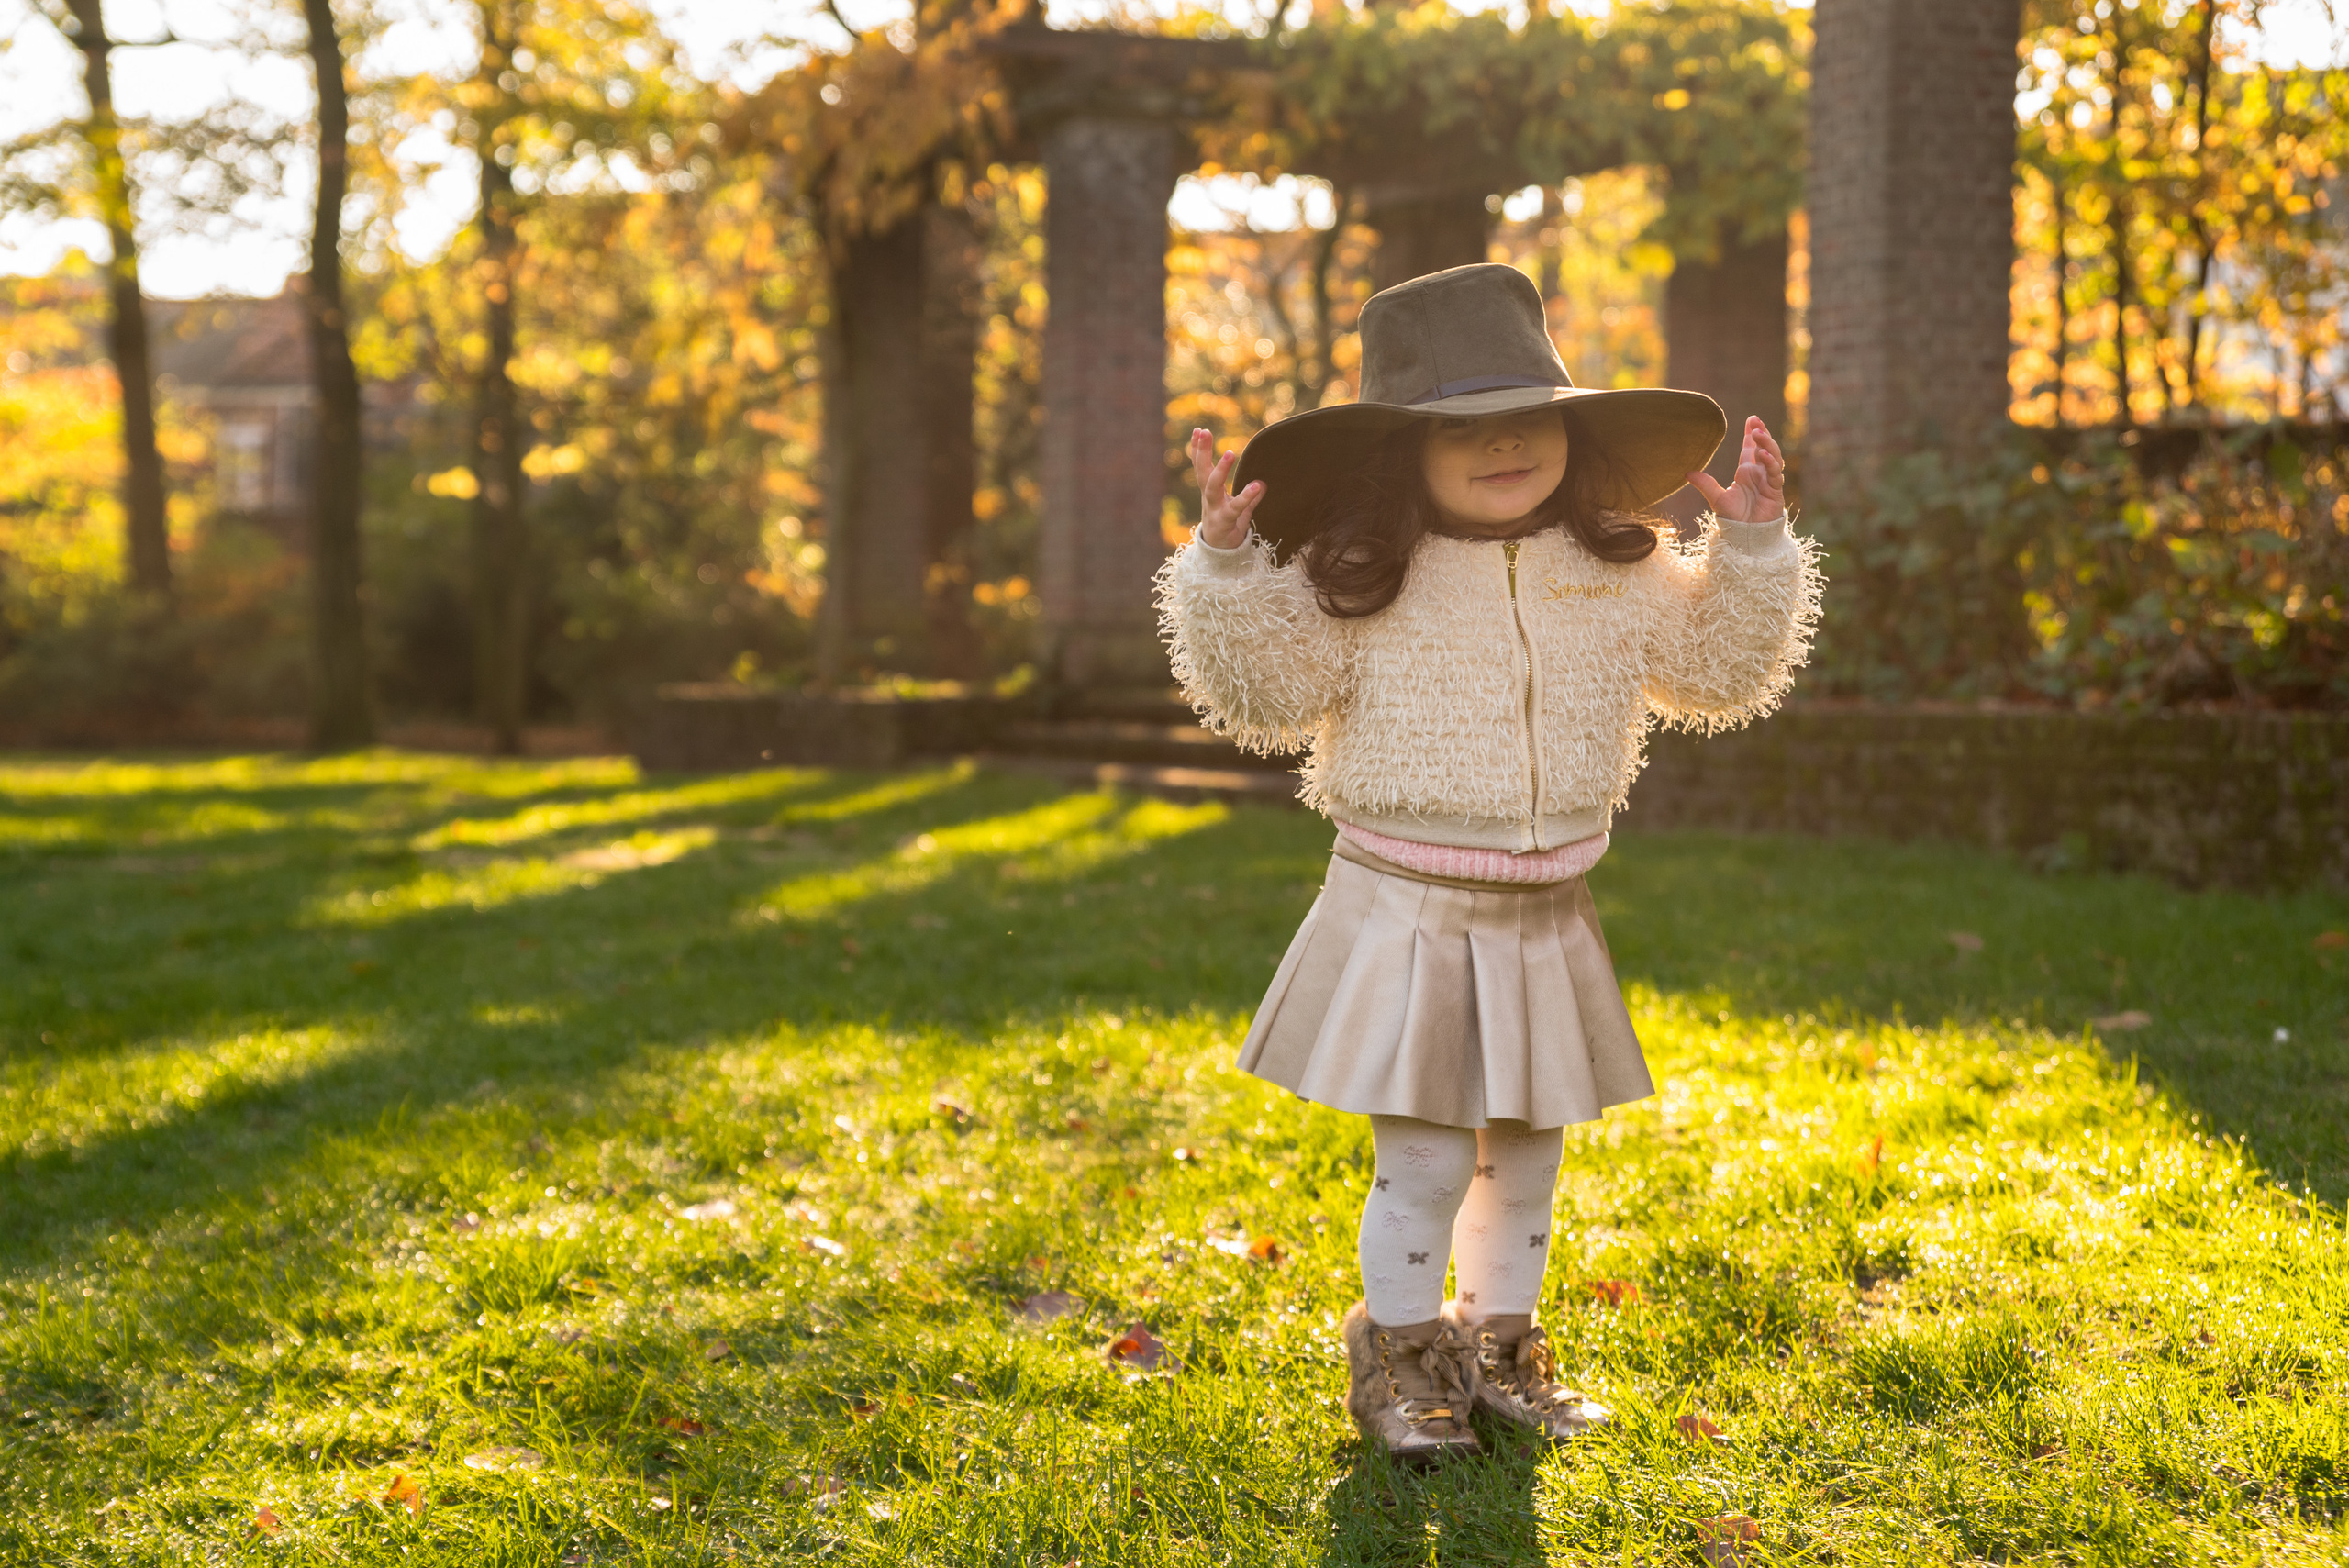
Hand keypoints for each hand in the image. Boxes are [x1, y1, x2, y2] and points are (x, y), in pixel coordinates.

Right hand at [1189, 427, 1263, 549]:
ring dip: (1220, 470)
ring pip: (1212, 487)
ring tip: (1229, 452)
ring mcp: (1214, 509)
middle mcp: (1209, 498)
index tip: (1198, 430)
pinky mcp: (1224, 522)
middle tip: (1203, 432)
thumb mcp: (1239, 510)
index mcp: (1210, 492)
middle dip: (1200, 451)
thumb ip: (1249, 498)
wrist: (1221, 555)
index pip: (1201, 466)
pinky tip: (1257, 485)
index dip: (1198, 449)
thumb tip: (1263, 484)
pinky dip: (1246, 497)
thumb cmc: (1228, 528)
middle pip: (1201, 471)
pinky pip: (1235, 508)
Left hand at [1688, 416, 1785, 523]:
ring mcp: (1768, 481)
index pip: (1750, 448)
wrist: (1745, 536)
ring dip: (1767, 444)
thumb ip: (1705, 484)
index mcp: (1746, 472)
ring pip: (1773, 457)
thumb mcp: (1716, 498)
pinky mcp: (1775, 490)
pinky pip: (1774, 473)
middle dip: (1761, 433)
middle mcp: (1758, 474)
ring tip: (1758, 433)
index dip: (1751, 434)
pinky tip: (1763, 454)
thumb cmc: (1734, 518)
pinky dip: (1770, 463)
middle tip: (1755, 420)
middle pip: (1763, 448)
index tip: (1751, 419)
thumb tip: (1687, 472)